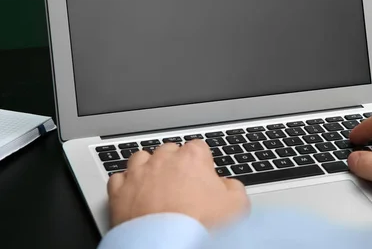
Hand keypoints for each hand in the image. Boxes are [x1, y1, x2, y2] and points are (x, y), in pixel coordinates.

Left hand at [107, 140, 248, 228]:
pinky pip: (119, 178)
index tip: (204, 177)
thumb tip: (228, 185)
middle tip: (182, 184)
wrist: (168, 246)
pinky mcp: (118, 192)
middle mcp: (163, 160)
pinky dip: (126, 184)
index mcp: (192, 158)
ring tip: (156, 185)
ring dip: (149, 167)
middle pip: (169, 150)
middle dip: (175, 163)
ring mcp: (138, 174)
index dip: (202, 162)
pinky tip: (135, 194)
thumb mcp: (237, 205)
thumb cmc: (200, 225)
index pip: (198, 147)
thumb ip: (233, 187)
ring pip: (141, 158)